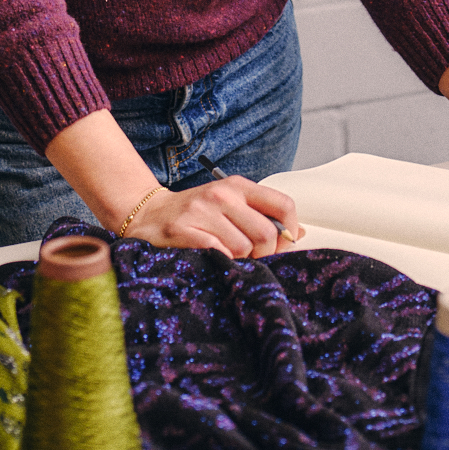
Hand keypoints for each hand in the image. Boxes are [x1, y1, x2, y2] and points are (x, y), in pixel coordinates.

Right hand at [128, 176, 304, 258]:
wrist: (148, 215)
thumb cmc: (196, 214)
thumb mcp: (231, 206)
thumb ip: (262, 216)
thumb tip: (300, 233)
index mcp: (238, 186)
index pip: (283, 204)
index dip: (290, 231)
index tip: (283, 246)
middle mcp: (222, 194)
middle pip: (266, 233)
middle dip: (265, 255)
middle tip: (252, 260)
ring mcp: (202, 211)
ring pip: (243, 248)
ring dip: (239, 262)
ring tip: (227, 258)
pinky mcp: (184, 230)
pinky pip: (219, 254)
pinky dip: (221, 263)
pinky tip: (213, 261)